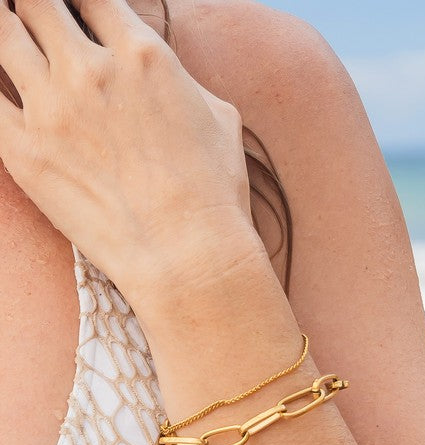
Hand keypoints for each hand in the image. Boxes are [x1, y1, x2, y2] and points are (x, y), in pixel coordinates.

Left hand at [0, 0, 253, 303]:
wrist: (188, 255)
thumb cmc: (213, 194)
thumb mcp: (219, 118)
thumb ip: (178, 80)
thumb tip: (162, 75)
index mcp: (142, 54)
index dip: (80, 1)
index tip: (76, 13)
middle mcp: (90, 70)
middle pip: (38, 3)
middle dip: (36, 7)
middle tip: (35, 20)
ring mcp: (51, 109)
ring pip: (1, 35)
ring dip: (5, 30)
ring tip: (9, 37)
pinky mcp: (22, 152)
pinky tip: (1, 88)